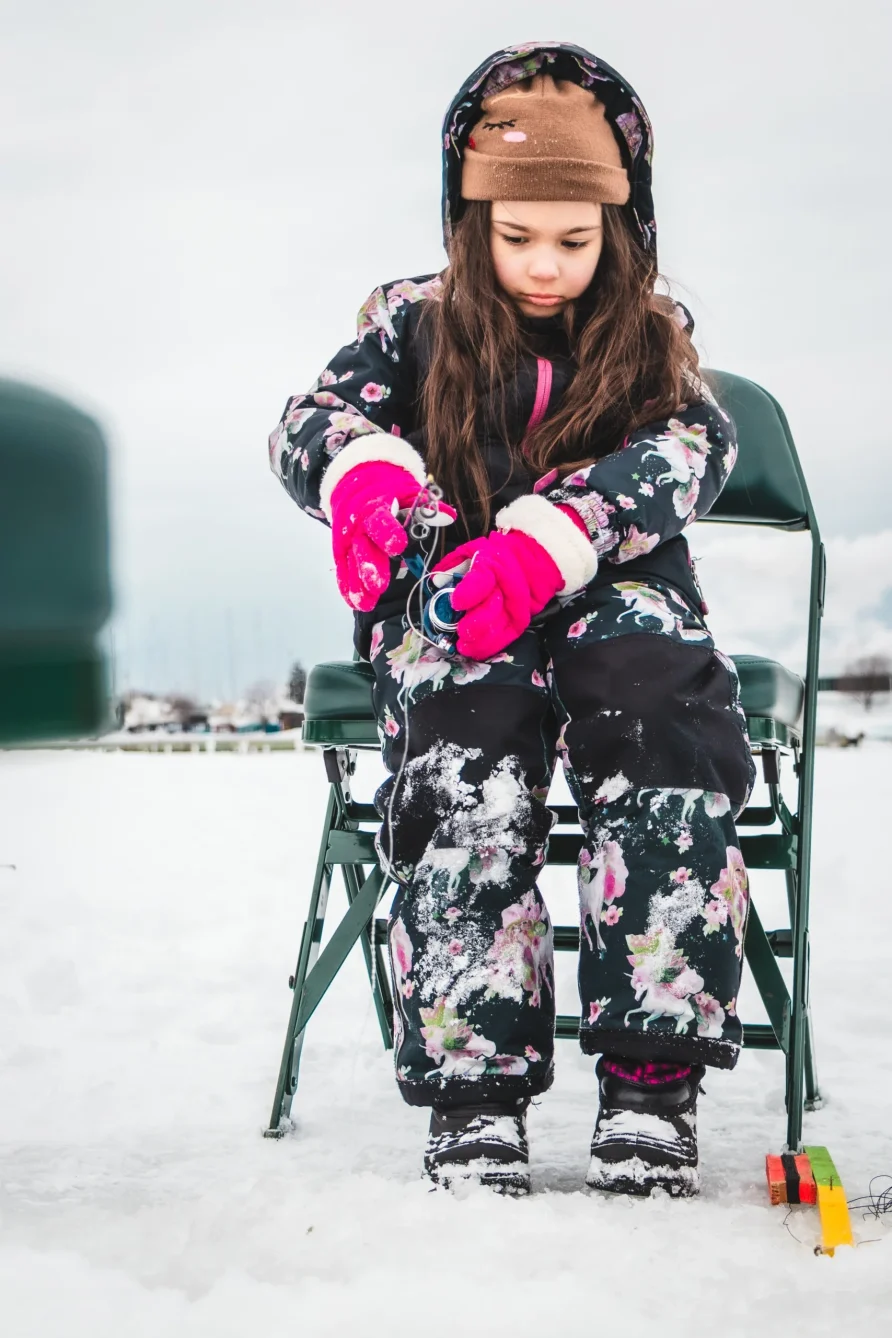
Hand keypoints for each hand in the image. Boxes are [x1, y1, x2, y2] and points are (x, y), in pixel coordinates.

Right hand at [330, 462, 454, 610]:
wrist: (355, 481)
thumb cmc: (387, 490)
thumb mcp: (406, 490)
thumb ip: (426, 505)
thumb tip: (449, 515)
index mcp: (376, 506)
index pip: (380, 520)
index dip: (388, 532)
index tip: (398, 546)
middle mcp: (359, 525)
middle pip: (363, 546)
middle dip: (370, 566)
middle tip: (379, 586)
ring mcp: (348, 538)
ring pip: (351, 562)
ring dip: (357, 583)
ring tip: (365, 603)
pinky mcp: (341, 549)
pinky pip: (342, 568)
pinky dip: (346, 585)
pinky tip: (354, 602)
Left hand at [433, 530, 561, 659]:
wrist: (531, 562)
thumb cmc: (495, 556)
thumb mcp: (473, 551)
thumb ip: (454, 566)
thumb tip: (435, 582)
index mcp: (493, 565)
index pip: (482, 579)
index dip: (469, 592)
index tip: (456, 603)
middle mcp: (506, 587)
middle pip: (491, 609)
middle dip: (474, 624)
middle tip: (459, 631)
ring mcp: (515, 607)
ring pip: (498, 627)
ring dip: (480, 640)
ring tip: (463, 646)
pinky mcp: (520, 620)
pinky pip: (507, 637)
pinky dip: (490, 646)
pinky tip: (475, 651)